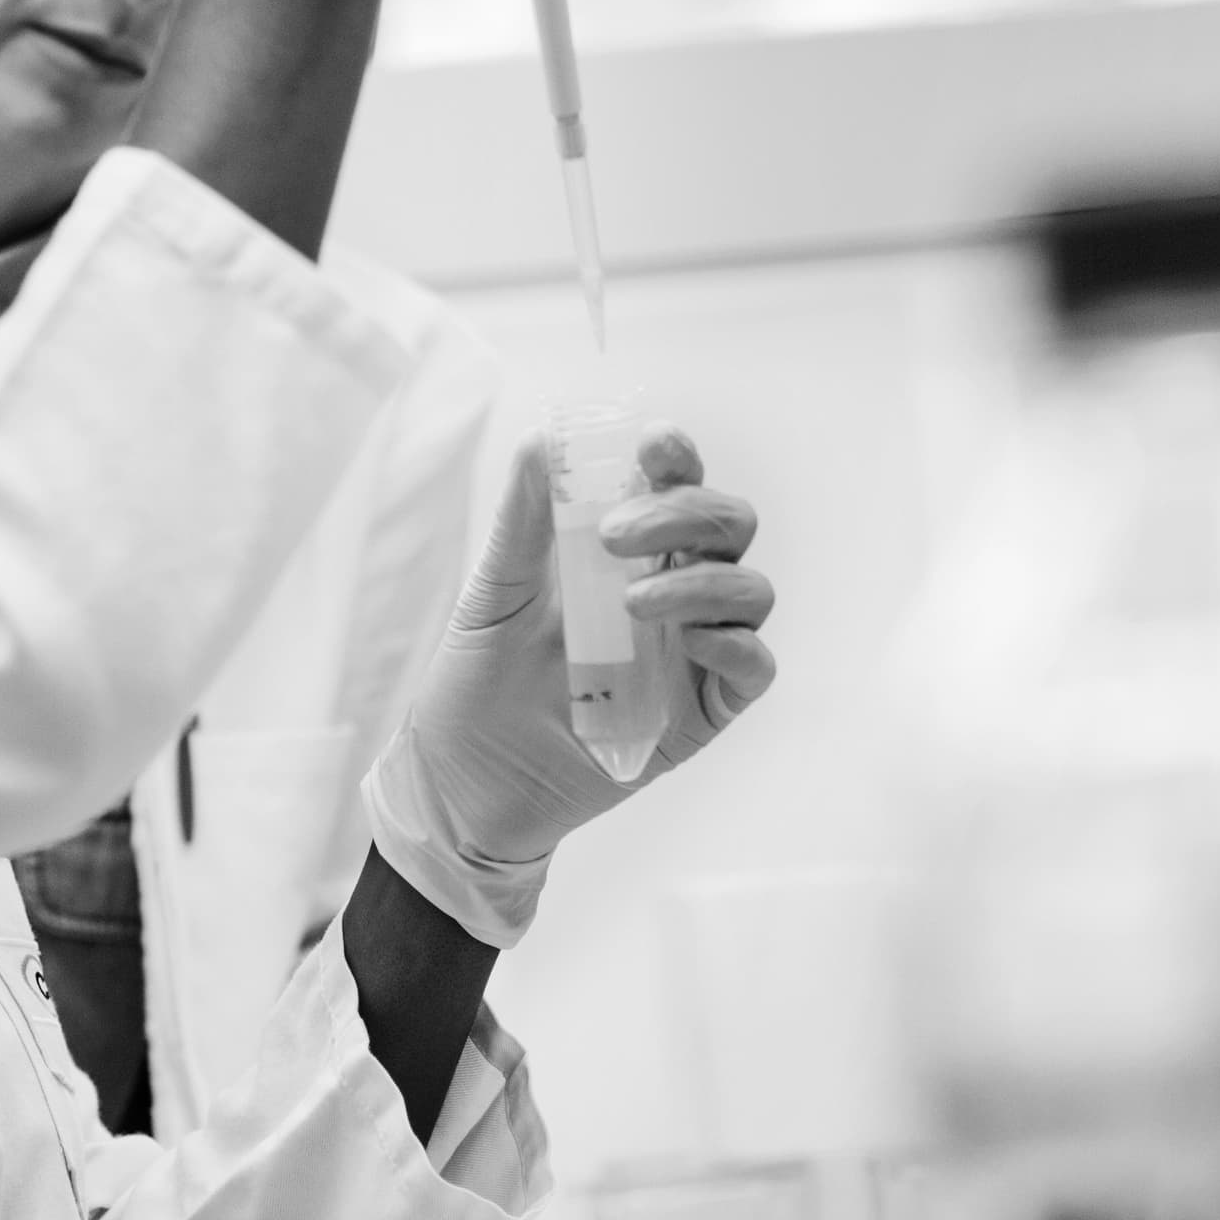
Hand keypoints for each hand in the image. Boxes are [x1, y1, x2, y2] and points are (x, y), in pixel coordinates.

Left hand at [364, 424, 776, 944]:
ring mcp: (693, 650)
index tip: (654, 446)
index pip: (678, 486)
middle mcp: (674, 590)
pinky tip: (690, 642)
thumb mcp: (495, 591)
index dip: (680, 458)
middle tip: (615, 535)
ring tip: (632, 604)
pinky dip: (736, 644)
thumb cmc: (478, 684)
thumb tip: (544, 437)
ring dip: (702, 582)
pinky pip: (755, 666)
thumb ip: (525, 518)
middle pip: (728, 525)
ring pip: (749, 590)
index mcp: (629, 551)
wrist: (464, 782)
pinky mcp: (704, 711)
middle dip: (687, 512)